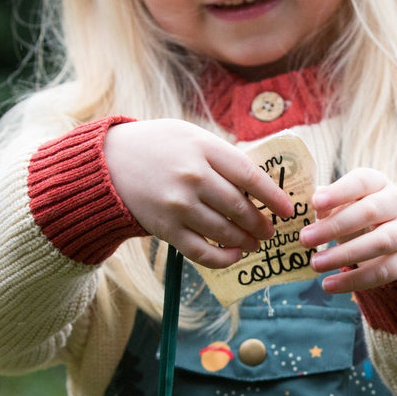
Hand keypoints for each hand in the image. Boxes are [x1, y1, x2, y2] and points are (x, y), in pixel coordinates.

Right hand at [104, 120, 293, 267]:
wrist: (108, 162)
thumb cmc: (158, 146)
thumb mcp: (191, 136)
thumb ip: (222, 157)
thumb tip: (259, 184)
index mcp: (204, 149)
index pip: (250, 176)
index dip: (273, 196)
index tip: (288, 209)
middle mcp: (192, 177)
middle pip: (239, 207)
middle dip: (261, 224)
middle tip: (270, 231)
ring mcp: (178, 205)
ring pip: (224, 232)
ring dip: (246, 242)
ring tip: (255, 243)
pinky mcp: (165, 228)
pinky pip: (201, 252)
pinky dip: (223, 258)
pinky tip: (235, 256)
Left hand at [299, 168, 396, 292]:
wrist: (396, 235)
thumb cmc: (358, 213)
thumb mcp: (345, 202)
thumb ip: (328, 204)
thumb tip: (313, 210)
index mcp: (378, 183)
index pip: (361, 182)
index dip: (339, 192)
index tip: (314, 203)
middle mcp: (396, 204)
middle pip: (368, 212)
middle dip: (334, 226)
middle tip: (304, 239)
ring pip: (379, 243)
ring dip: (344, 255)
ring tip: (315, 264)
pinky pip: (381, 272)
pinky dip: (353, 281)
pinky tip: (328, 285)